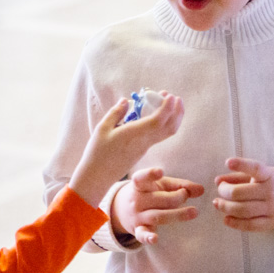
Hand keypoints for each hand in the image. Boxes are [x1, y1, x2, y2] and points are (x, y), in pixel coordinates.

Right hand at [69, 93, 183, 208]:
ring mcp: (145, 147)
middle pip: (169, 127)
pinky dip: (165, 123)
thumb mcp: (102, 128)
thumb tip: (126, 100)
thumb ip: (116, 113)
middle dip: (176, 111)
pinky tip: (157, 114)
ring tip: (169, 103)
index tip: (169, 95)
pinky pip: (160, 135)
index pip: (158, 120)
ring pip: (167, 132)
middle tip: (172, 97)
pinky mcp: (143, 150)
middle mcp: (144, 141)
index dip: (167, 108)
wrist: (98, 176)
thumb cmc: (97, 153)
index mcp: (134, 134)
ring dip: (173, 117)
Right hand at [111, 167, 203, 244]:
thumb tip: (202, 190)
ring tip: (194, 212)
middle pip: (159, 199)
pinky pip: (142, 234)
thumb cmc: (147, 193)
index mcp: (140, 185)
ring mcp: (137, 215)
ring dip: (176, 214)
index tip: (160, 172)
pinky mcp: (137, 229)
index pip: (142, 178)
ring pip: (157, 216)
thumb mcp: (161, 185)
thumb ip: (181, 186)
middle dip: (177, 197)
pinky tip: (155, 239)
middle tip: (186, 195)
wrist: (120, 209)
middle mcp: (137, 200)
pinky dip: (147, 237)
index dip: (150, 174)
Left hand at [213, 157, 273, 231]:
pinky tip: (226, 219)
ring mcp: (272, 208)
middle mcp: (271, 191)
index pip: (255, 168)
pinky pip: (250, 225)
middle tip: (220, 191)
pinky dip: (235, 223)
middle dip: (224, 192)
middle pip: (241, 193)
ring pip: (243, 210)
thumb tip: (217, 180)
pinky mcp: (272, 223)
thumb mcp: (263, 174)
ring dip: (226, 208)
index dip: (241, 165)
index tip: (228, 162)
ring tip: (218, 204)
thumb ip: (240, 176)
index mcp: (269, 175)